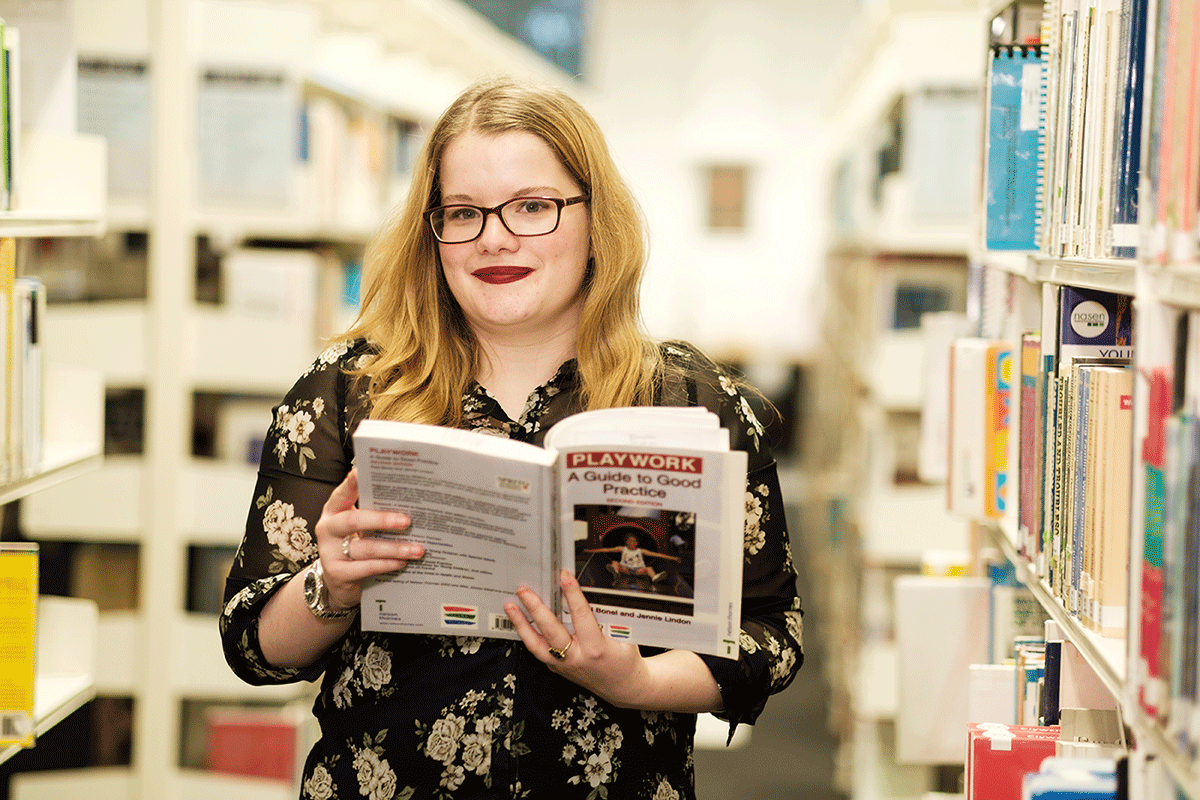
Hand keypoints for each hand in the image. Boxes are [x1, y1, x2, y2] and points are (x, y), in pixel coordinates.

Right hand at [313, 468, 423, 610]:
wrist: (338, 580)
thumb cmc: (354, 544)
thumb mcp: (359, 526)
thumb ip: (374, 511)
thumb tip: (411, 501)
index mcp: (334, 510)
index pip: (342, 494)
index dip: (350, 484)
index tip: (360, 472)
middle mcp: (328, 529)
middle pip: (354, 521)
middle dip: (383, 520)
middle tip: (407, 521)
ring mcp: (329, 552)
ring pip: (365, 548)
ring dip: (394, 548)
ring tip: (417, 549)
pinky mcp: (337, 573)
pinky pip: (366, 568)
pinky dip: (386, 565)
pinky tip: (403, 563)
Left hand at [505, 570, 651, 707]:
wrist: (624, 687)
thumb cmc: (626, 659)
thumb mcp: (624, 635)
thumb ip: (608, 616)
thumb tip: (592, 590)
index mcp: (597, 648)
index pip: (581, 616)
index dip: (572, 594)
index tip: (564, 576)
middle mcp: (577, 659)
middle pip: (552, 632)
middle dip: (536, 609)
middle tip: (525, 590)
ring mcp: (565, 666)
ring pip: (537, 646)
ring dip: (522, 625)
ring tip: (511, 606)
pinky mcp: (558, 669)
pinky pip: (539, 651)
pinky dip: (528, 636)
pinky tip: (520, 622)